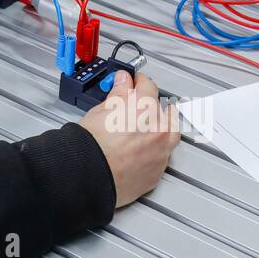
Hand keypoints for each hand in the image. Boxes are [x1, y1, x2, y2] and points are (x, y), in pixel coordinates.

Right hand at [80, 70, 179, 208]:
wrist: (88, 176)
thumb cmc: (91, 147)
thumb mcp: (100, 110)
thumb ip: (118, 94)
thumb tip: (123, 83)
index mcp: (145, 109)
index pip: (148, 85)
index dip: (138, 81)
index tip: (132, 81)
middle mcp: (158, 130)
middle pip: (163, 109)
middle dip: (151, 103)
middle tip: (137, 102)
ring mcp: (161, 153)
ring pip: (171, 133)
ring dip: (162, 125)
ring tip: (147, 124)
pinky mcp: (157, 172)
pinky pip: (164, 155)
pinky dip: (157, 149)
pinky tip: (144, 147)